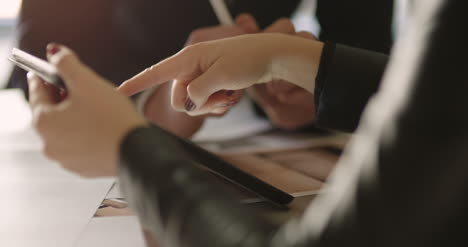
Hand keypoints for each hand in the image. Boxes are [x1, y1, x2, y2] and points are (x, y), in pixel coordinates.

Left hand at [28, 44, 146, 176]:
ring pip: (66, 128)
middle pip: (51, 111)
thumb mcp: (87, 82)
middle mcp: (49, 144)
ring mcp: (66, 159)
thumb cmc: (113, 119)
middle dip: (64, 96)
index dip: (46, 75)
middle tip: (83, 86)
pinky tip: (103, 125)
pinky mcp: (84, 167)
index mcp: (44, 122)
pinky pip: (80, 143)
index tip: (53, 67)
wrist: (138, 152)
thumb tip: (55, 53)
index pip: (36, 91)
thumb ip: (66, 62)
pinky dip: (87, 132)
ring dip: (76, 115)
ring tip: (98, 107)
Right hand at [119, 34, 323, 115]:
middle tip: (220, 96)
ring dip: (212, 104)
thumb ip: (197, 93)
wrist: (272, 56)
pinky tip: (232, 95)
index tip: (118, 92)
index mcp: (189, 59)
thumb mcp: (220, 77)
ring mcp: (202, 75)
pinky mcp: (212, 83)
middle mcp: (192, 67)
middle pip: (179, 97)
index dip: (137, 83)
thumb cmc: (248, 59)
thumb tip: (188, 104)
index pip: (156, 72)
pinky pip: (207, 102)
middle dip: (198, 104)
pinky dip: (219, 103)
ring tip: (230, 94)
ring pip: (194, 103)